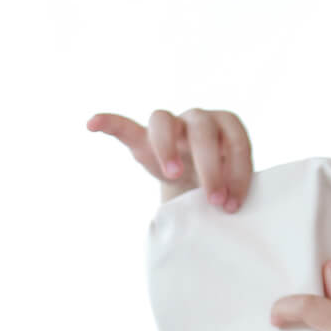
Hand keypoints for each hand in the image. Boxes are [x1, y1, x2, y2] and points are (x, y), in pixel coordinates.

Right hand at [86, 108, 251, 207]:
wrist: (196, 185)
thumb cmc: (222, 186)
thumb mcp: (234, 187)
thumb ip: (235, 189)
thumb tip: (232, 210)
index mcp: (225, 127)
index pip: (235, 139)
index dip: (238, 170)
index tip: (233, 202)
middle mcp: (197, 120)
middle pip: (202, 129)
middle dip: (211, 166)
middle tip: (214, 200)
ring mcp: (170, 126)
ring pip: (162, 120)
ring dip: (167, 147)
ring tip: (171, 174)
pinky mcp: (143, 137)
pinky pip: (122, 125)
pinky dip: (108, 122)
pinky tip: (92, 125)